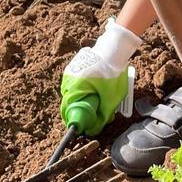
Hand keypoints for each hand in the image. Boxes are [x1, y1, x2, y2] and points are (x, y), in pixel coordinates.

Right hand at [59, 18, 140, 134]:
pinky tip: (97, 88)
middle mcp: (67, 80)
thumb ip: (102, 116)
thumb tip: (93, 131)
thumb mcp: (111, 99)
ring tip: (99, 99)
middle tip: (95, 114)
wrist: (114, 50)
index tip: (84, 126)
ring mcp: (70, 72)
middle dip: (82, 111)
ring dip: (84, 99)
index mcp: (73, 88)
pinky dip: (84, 90)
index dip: (75, 121)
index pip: (67, 111)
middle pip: (71, 103)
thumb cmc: (113, 73)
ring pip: (74, 94)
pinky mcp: (75, 68)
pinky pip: (76, 85)